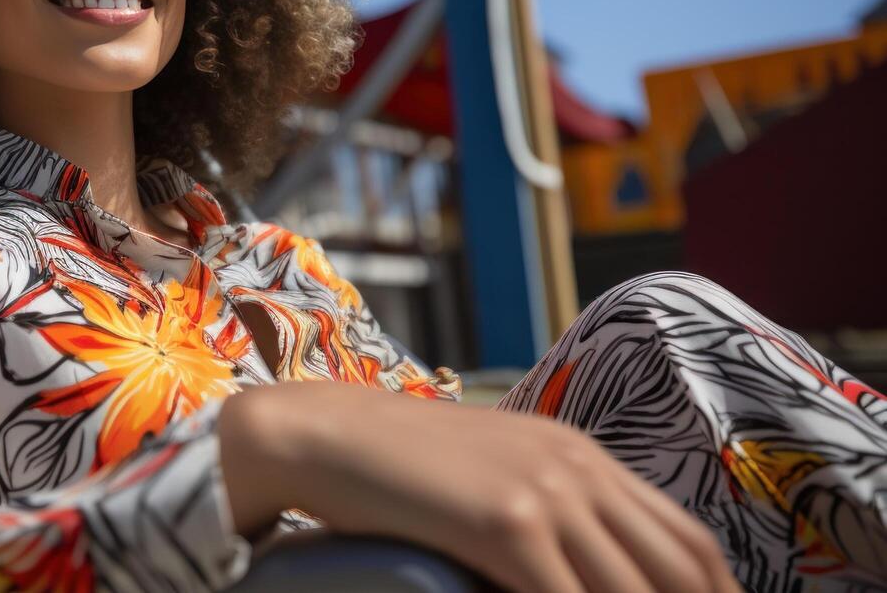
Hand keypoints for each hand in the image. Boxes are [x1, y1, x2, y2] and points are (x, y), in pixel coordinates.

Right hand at [219, 381, 743, 592]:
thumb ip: (550, 514)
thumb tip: (589, 574)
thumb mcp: (493, 474)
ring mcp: (546, 492)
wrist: (326, 436)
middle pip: (680, 572)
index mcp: (581, 454)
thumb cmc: (400, 465)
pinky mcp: (507, 524)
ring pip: (631, 592)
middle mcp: (578, 468)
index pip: (687, 541)